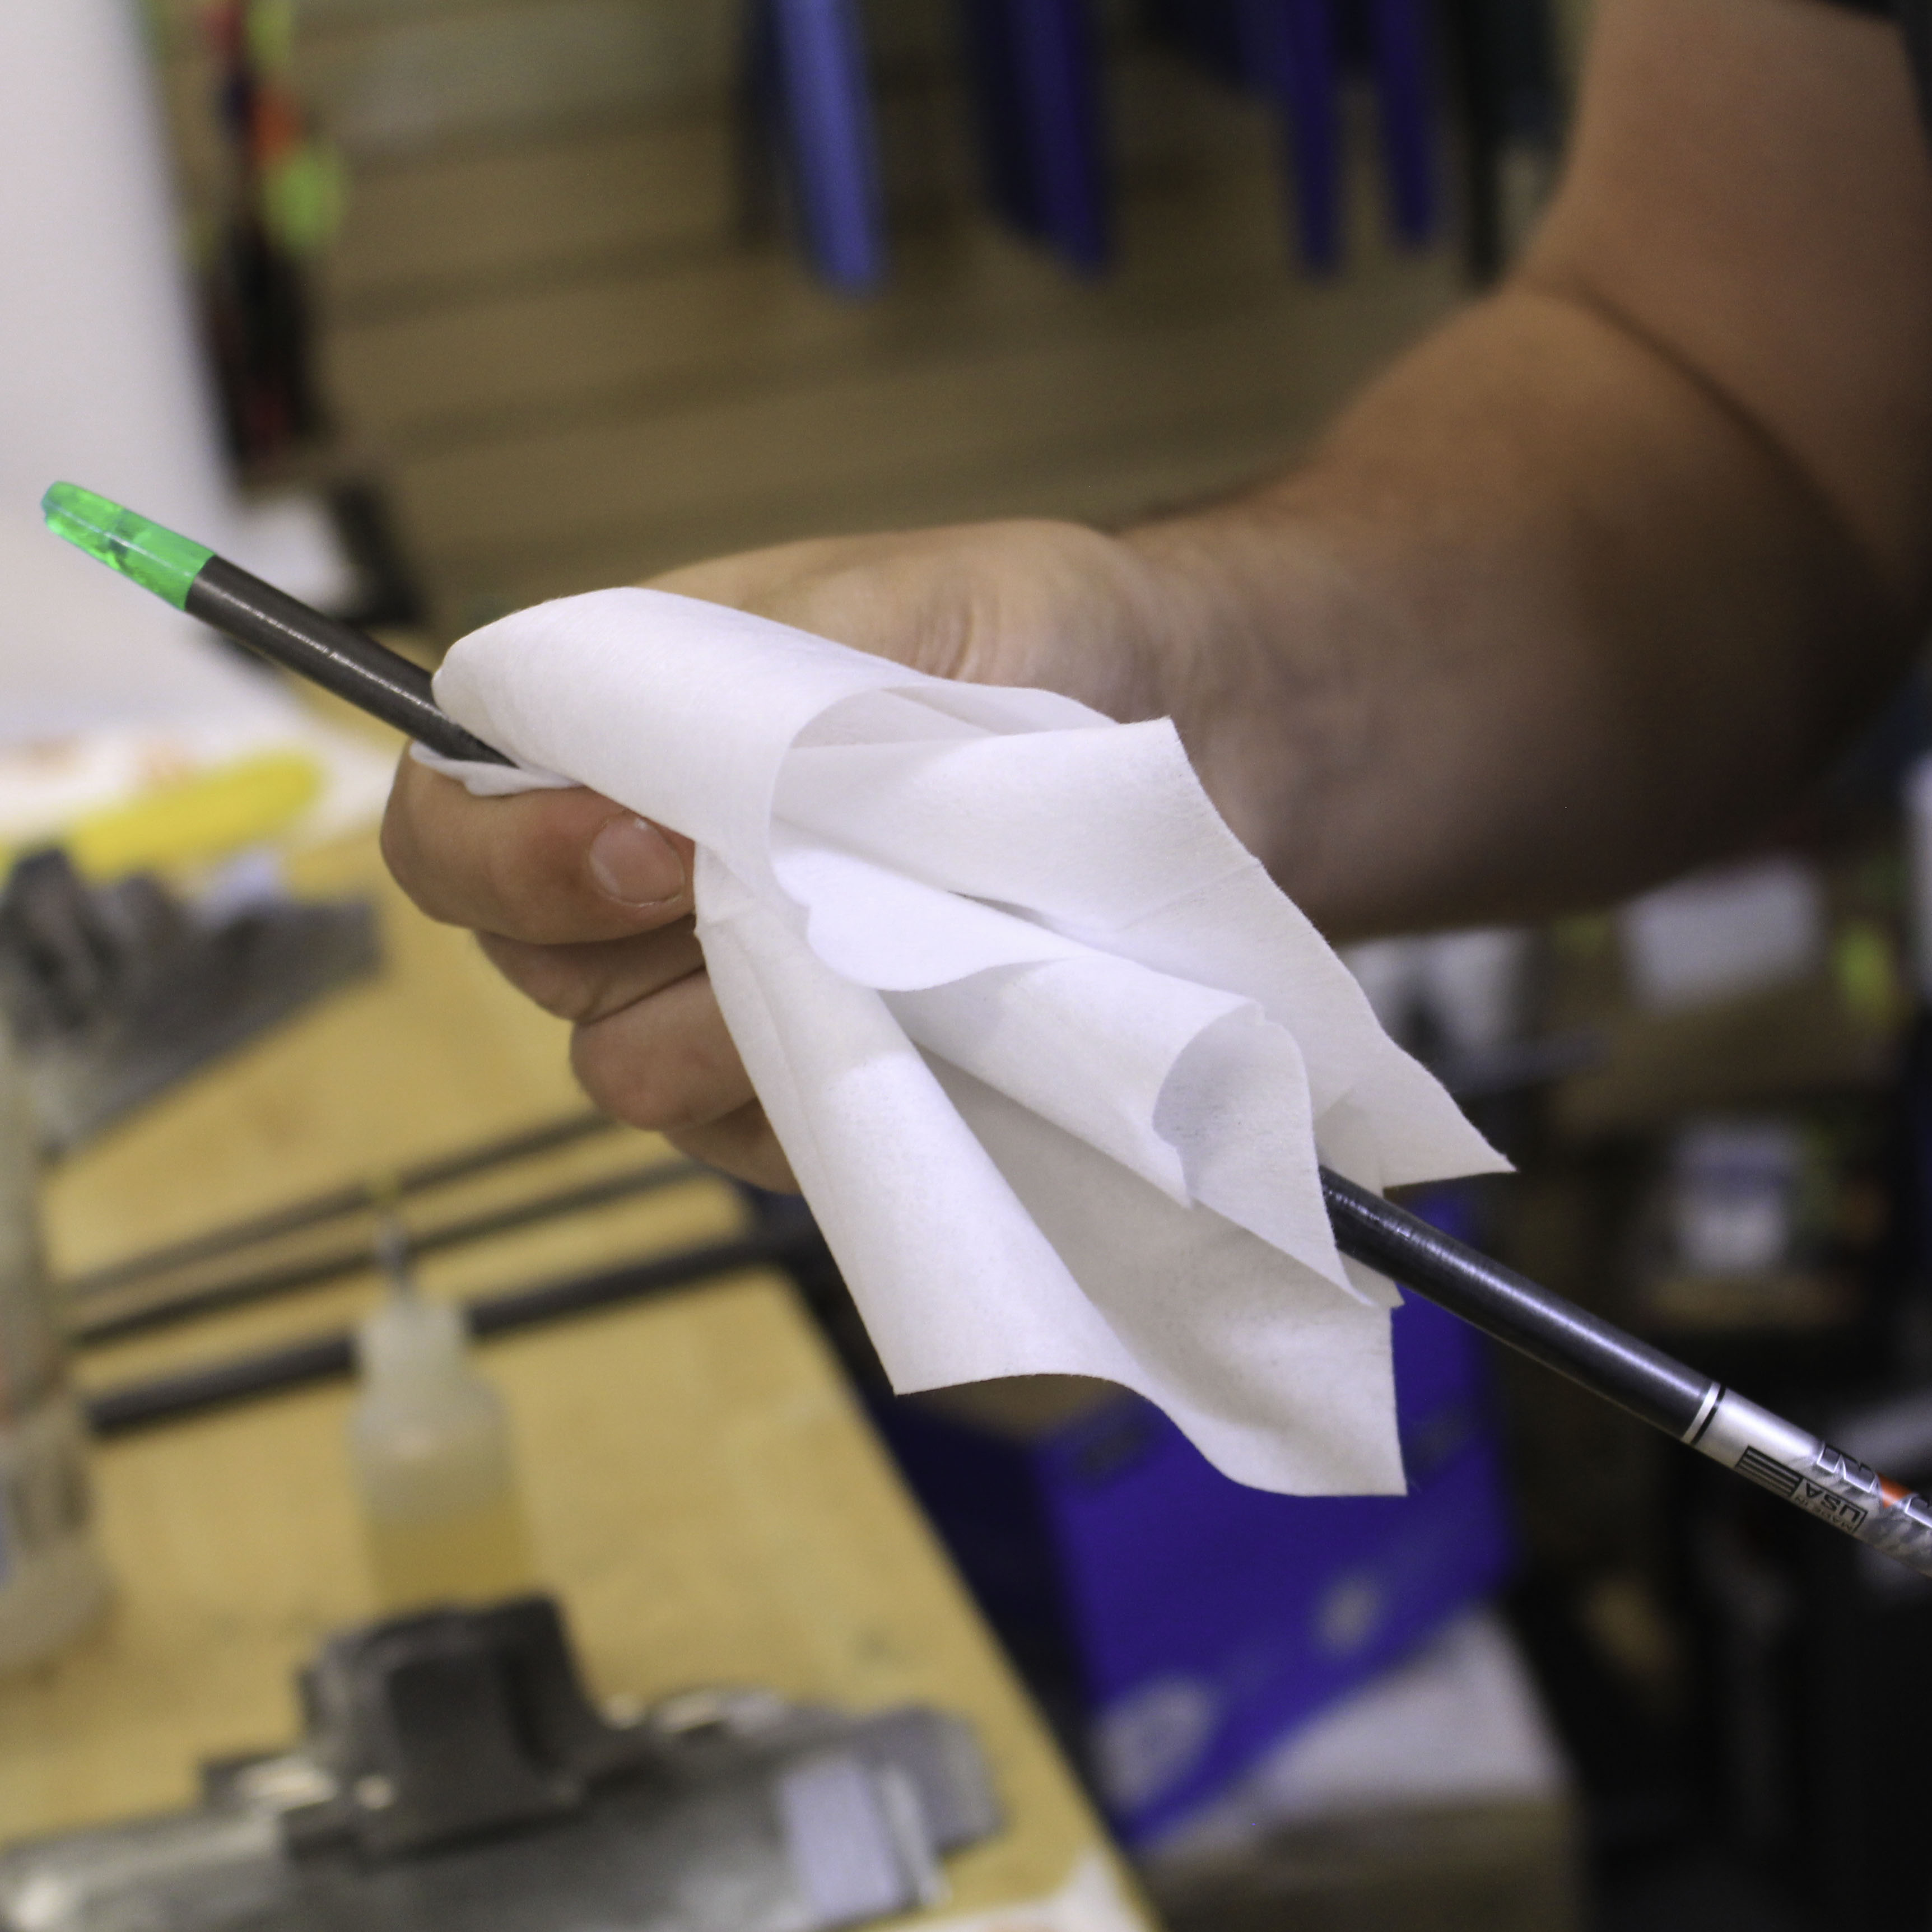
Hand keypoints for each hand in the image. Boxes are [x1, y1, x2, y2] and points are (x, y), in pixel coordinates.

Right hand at [382, 520, 1186, 1188]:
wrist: (1207, 740)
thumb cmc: (1046, 642)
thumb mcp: (902, 603)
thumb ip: (749, 680)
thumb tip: (658, 806)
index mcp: (625, 733)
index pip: (457, 811)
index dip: (507, 850)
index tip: (650, 847)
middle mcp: (647, 876)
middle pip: (527, 959)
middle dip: (631, 940)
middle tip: (785, 892)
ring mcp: (723, 995)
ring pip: (626, 1067)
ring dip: (737, 1023)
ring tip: (884, 956)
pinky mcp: (810, 1092)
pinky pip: (749, 1141)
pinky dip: (822, 1095)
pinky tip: (918, 1035)